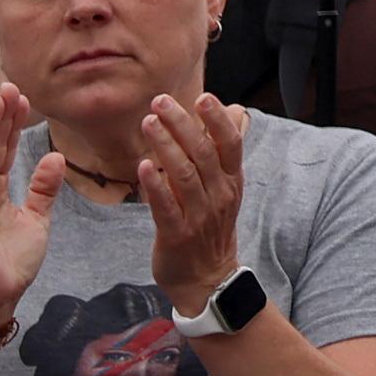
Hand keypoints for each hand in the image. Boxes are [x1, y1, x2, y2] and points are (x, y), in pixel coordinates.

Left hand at [134, 90, 249, 303]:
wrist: (207, 279)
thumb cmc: (210, 229)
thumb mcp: (223, 193)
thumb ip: (217, 160)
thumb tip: (221, 119)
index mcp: (232, 182)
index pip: (230, 144)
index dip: (218, 119)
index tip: (202, 97)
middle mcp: (220, 195)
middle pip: (203, 152)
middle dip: (182, 124)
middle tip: (160, 102)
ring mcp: (200, 216)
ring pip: (184, 174)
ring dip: (166, 145)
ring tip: (148, 123)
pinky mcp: (177, 235)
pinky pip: (166, 206)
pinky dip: (155, 185)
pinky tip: (143, 166)